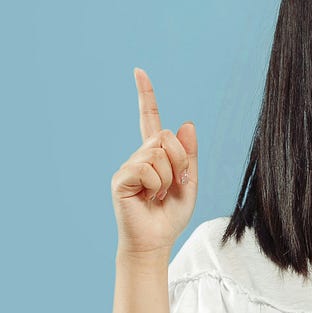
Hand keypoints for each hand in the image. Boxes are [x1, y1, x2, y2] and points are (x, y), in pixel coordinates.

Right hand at [110, 68, 199, 255]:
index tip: (139, 71)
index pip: (149, 119)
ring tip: (160, 195)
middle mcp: (139, 156)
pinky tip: (149, 198)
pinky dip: (156, 185)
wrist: (156, 241)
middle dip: (180, 161)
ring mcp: (128, 166)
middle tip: (175, 186)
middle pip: (165, 137)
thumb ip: (189, 154)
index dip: (145, 95)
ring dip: (169, 177)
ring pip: (158, 153)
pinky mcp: (121, 179)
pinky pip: (146, 169)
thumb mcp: (190, 182)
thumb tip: (186, 123)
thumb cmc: (170, 215)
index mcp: (155, 154)